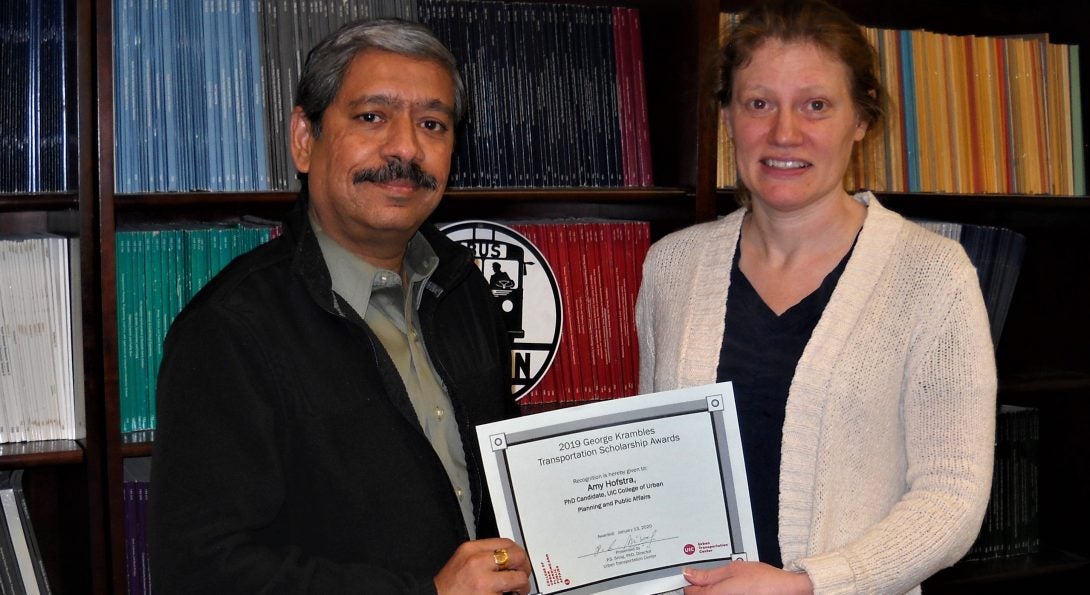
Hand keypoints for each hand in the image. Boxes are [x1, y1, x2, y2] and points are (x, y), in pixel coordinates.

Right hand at [434, 538, 530, 594]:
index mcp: (471, 549)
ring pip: (518, 578)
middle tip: (522, 574)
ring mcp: (484, 582)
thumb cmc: (450, 585)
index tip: (520, 559)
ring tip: (517, 589)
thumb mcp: (463, 558)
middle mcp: (478, 563)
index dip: (518, 551)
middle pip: (516, 556)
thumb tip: (507, 556)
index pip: (506, 543)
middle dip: (524, 566)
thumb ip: (483, 554)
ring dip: (522, 585)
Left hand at [683, 561, 812, 594]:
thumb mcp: (734, 569)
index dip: (691, 582)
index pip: (690, 592)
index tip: (692, 577)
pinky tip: (736, 592)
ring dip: (715, 592)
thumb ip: (709, 574)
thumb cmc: (764, 580)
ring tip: (731, 586)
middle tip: (717, 581)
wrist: (786, 590)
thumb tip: (689, 574)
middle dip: (703, 589)